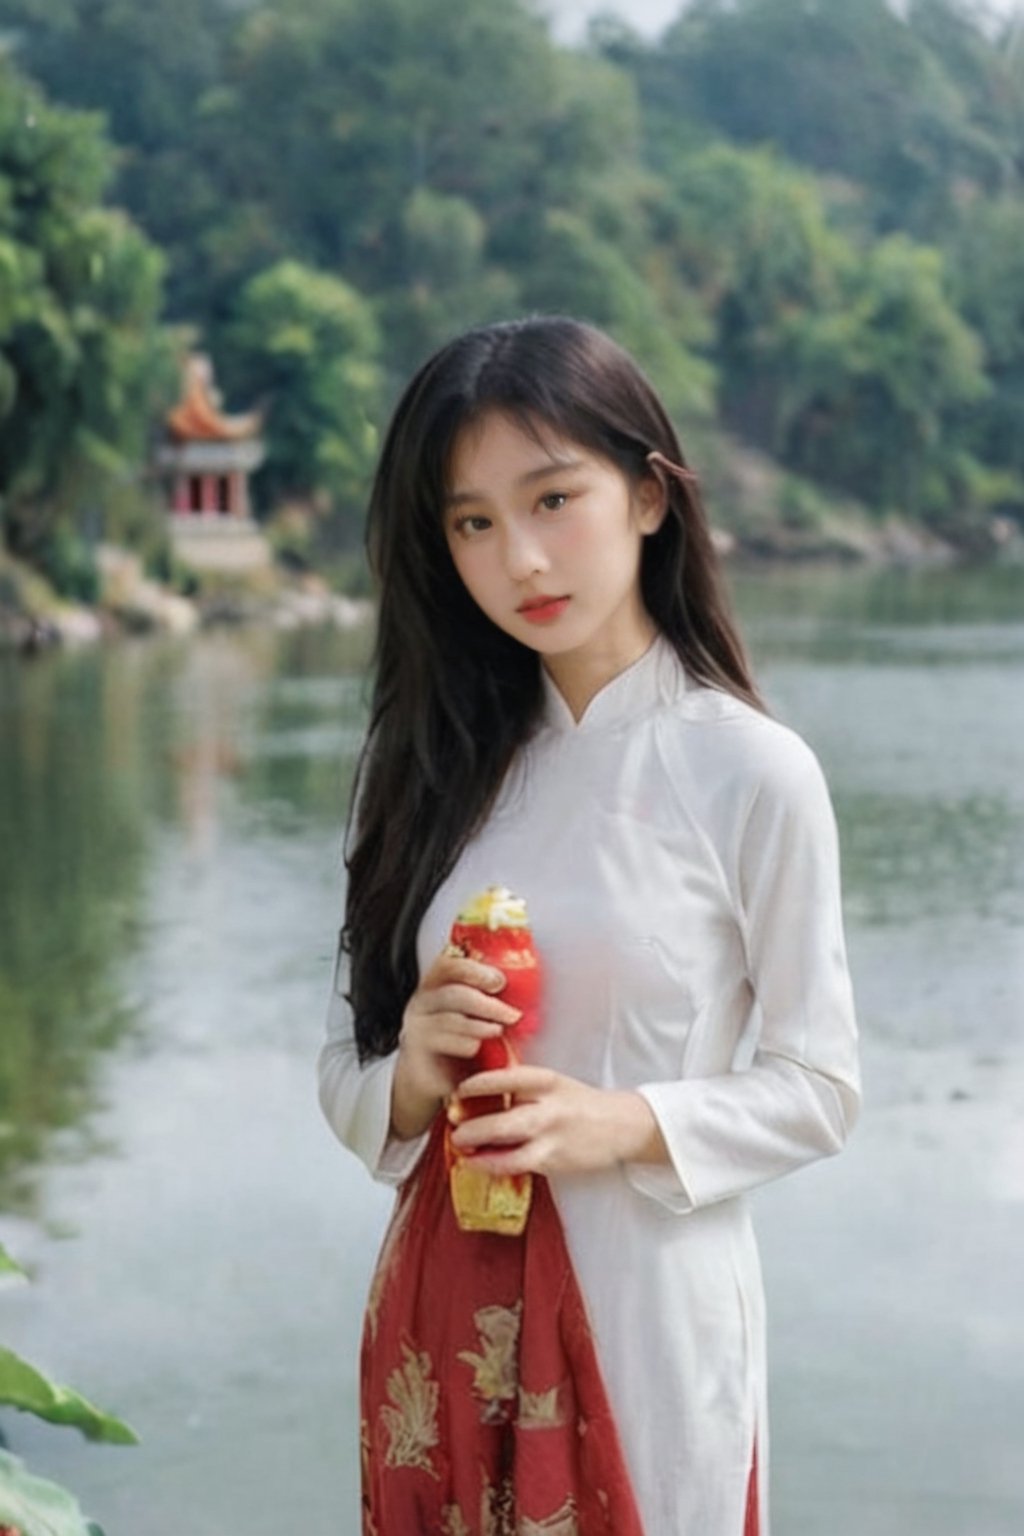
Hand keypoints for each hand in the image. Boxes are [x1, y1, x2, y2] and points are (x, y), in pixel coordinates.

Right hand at [390, 951, 520, 1138]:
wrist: (433, 1075)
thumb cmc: (460, 1038)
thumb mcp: (473, 1013)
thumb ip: (488, 998)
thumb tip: (526, 993)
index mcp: (436, 984)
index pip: (449, 965)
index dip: (475, 970)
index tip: (499, 982)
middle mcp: (422, 1002)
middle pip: (455, 995)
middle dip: (489, 1005)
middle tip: (512, 1015)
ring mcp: (416, 1027)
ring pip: (451, 1020)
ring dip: (481, 1027)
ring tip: (497, 1032)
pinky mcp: (417, 1052)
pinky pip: (446, 1046)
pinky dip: (467, 1047)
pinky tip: (477, 1051)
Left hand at [447, 1064, 667, 1176]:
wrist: (619, 1126)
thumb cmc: (579, 1103)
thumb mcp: (553, 1084)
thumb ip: (521, 1085)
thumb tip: (479, 1089)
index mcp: (547, 1081)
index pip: (507, 1078)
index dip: (478, 1084)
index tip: (459, 1090)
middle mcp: (549, 1107)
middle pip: (503, 1117)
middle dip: (471, 1123)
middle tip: (452, 1122)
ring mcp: (552, 1136)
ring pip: (508, 1144)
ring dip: (477, 1146)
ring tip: (460, 1144)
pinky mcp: (553, 1160)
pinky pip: (516, 1164)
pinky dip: (492, 1164)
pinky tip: (477, 1162)